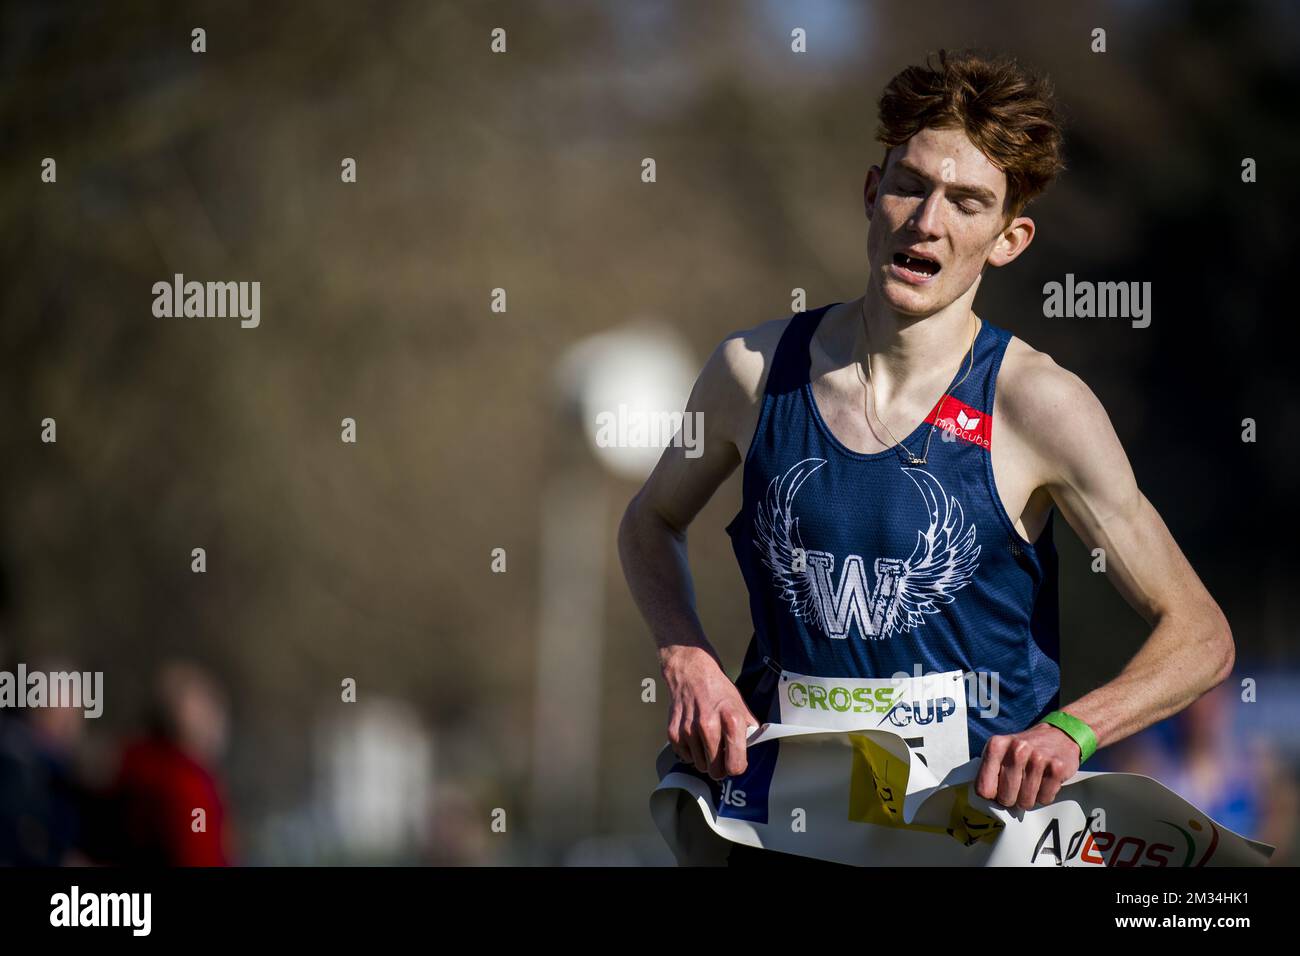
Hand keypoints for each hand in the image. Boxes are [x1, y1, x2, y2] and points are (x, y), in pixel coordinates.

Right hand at [661, 646, 758, 779]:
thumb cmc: (719, 691)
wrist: (692, 673)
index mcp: (731, 721)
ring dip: (704, 758)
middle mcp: (708, 727)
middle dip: (720, 767)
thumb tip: (751, 751)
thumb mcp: (741, 706)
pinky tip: (695, 736)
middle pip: (716, 771)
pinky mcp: (674, 732)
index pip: (735, 765)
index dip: (736, 766)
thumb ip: (749, 730)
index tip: (735, 761)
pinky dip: (690, 751)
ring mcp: (689, 731)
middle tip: (721, 755)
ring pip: (700, 765)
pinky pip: (685, 757)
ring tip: (707, 740)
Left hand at [975, 723, 1080, 809]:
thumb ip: (989, 771)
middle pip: (1005, 798)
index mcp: (996, 745)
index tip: (997, 792)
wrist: (1059, 735)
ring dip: (1028, 798)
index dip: (991, 796)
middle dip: (1011, 799)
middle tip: (1017, 788)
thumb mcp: (1001, 750)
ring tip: (1031, 784)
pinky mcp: (1057, 768)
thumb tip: (985, 800)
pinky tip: (1044, 782)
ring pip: (1025, 801)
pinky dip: (1044, 796)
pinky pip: (1044, 799)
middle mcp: (1016, 749)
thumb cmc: (1025, 748)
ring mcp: (1038, 759)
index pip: (983, 788)